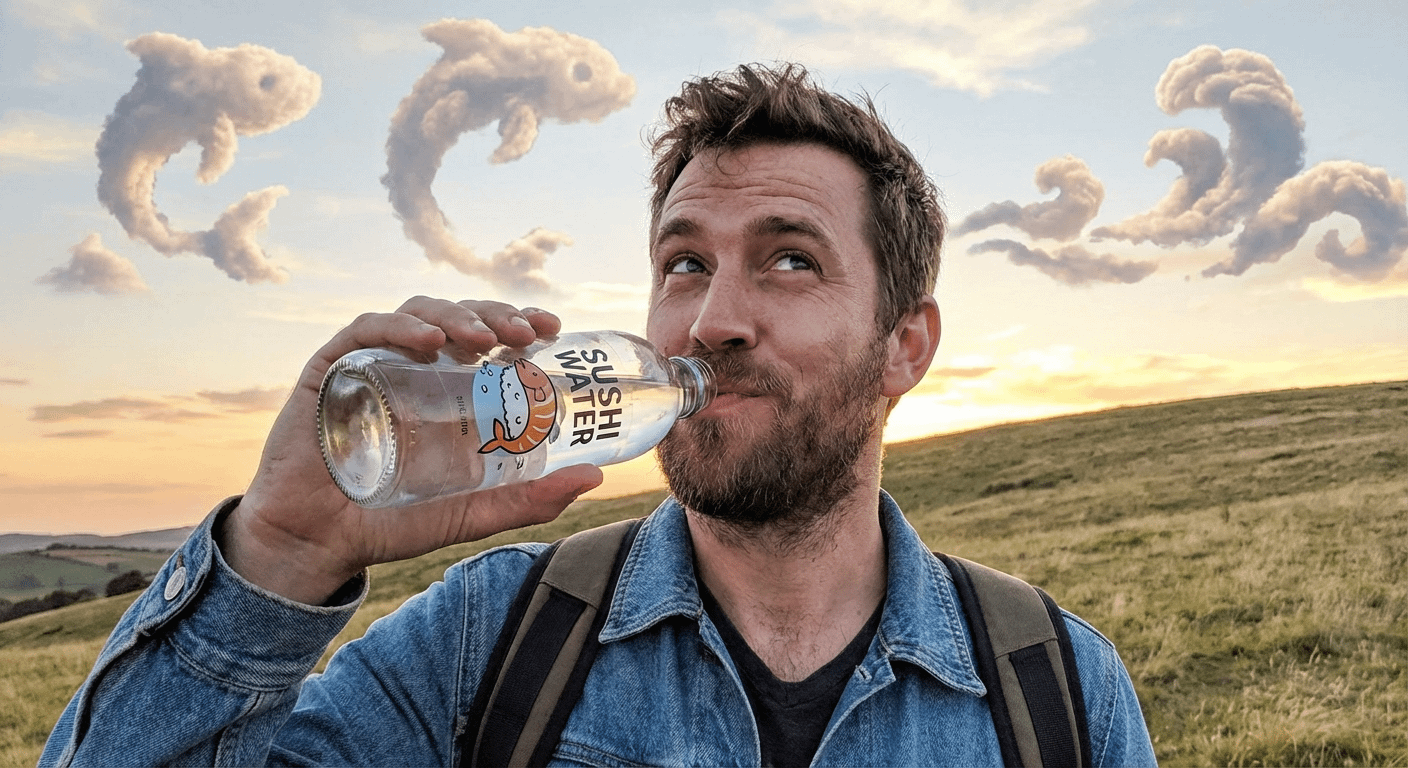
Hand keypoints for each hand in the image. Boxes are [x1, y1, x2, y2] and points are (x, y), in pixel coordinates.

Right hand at [223, 297, 603, 604]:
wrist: (318, 544)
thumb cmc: (391, 525)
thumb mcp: (472, 512)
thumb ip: (529, 500)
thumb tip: (595, 478)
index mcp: (447, 391)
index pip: (489, 340)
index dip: (520, 322)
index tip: (552, 326)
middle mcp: (413, 369)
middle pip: (459, 319)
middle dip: (494, 314)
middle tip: (523, 330)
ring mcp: (372, 365)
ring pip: (418, 314)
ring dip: (454, 315)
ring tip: (482, 336)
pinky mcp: (330, 369)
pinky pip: (364, 330)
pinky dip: (398, 326)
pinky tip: (425, 338)